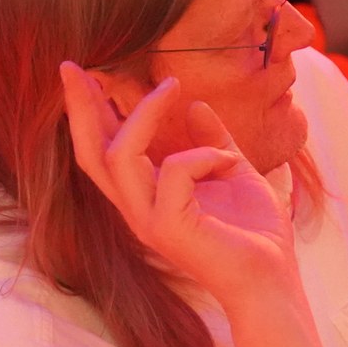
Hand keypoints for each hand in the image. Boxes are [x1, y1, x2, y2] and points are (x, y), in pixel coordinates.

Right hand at [60, 63, 292, 302]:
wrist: (272, 279)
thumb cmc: (256, 233)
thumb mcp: (234, 172)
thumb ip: (213, 141)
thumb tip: (196, 106)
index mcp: (149, 195)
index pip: (105, 150)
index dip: (88, 113)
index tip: (82, 73)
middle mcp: (138, 208)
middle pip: (90, 153)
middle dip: (80, 108)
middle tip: (75, 68)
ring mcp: (149, 219)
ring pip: (120, 155)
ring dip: (144, 115)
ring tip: (170, 88)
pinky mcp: (167, 227)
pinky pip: (175, 169)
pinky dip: (203, 154)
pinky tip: (227, 161)